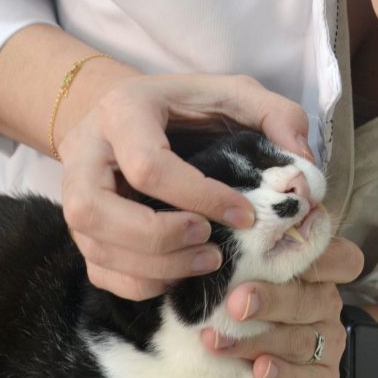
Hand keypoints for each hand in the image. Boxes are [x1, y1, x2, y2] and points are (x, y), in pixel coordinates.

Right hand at [60, 73, 313, 299]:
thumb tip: (302, 161)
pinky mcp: (82, 229)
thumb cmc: (188, 106)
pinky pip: (98, 270)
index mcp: (124, 109)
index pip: (148, 165)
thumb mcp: (235, 93)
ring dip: (154, 267)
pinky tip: (180, 275)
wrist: (133, 111)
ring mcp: (75, 194)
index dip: (199, 197)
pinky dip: (139, 284)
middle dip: (161, 239)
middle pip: (97, 211)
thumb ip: (276, 115)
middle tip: (213, 246)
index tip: (245, 215)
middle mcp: (86, 152)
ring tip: (208, 263)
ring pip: (94, 245)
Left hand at [200, 238, 364, 377]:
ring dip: (257, 342)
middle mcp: (328, 305)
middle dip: (270, 301)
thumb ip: (250, 267)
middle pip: (309, 300)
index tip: (276, 254)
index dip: (316, 255)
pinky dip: (283, 376)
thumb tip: (217, 253)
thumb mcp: (257, 282)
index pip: (338, 258)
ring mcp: (330, 344)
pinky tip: (260, 372)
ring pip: (300, 340)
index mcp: (319, 274)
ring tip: (221, 343)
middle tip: (235, 303)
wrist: (272, 368)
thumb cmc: (258, 310)